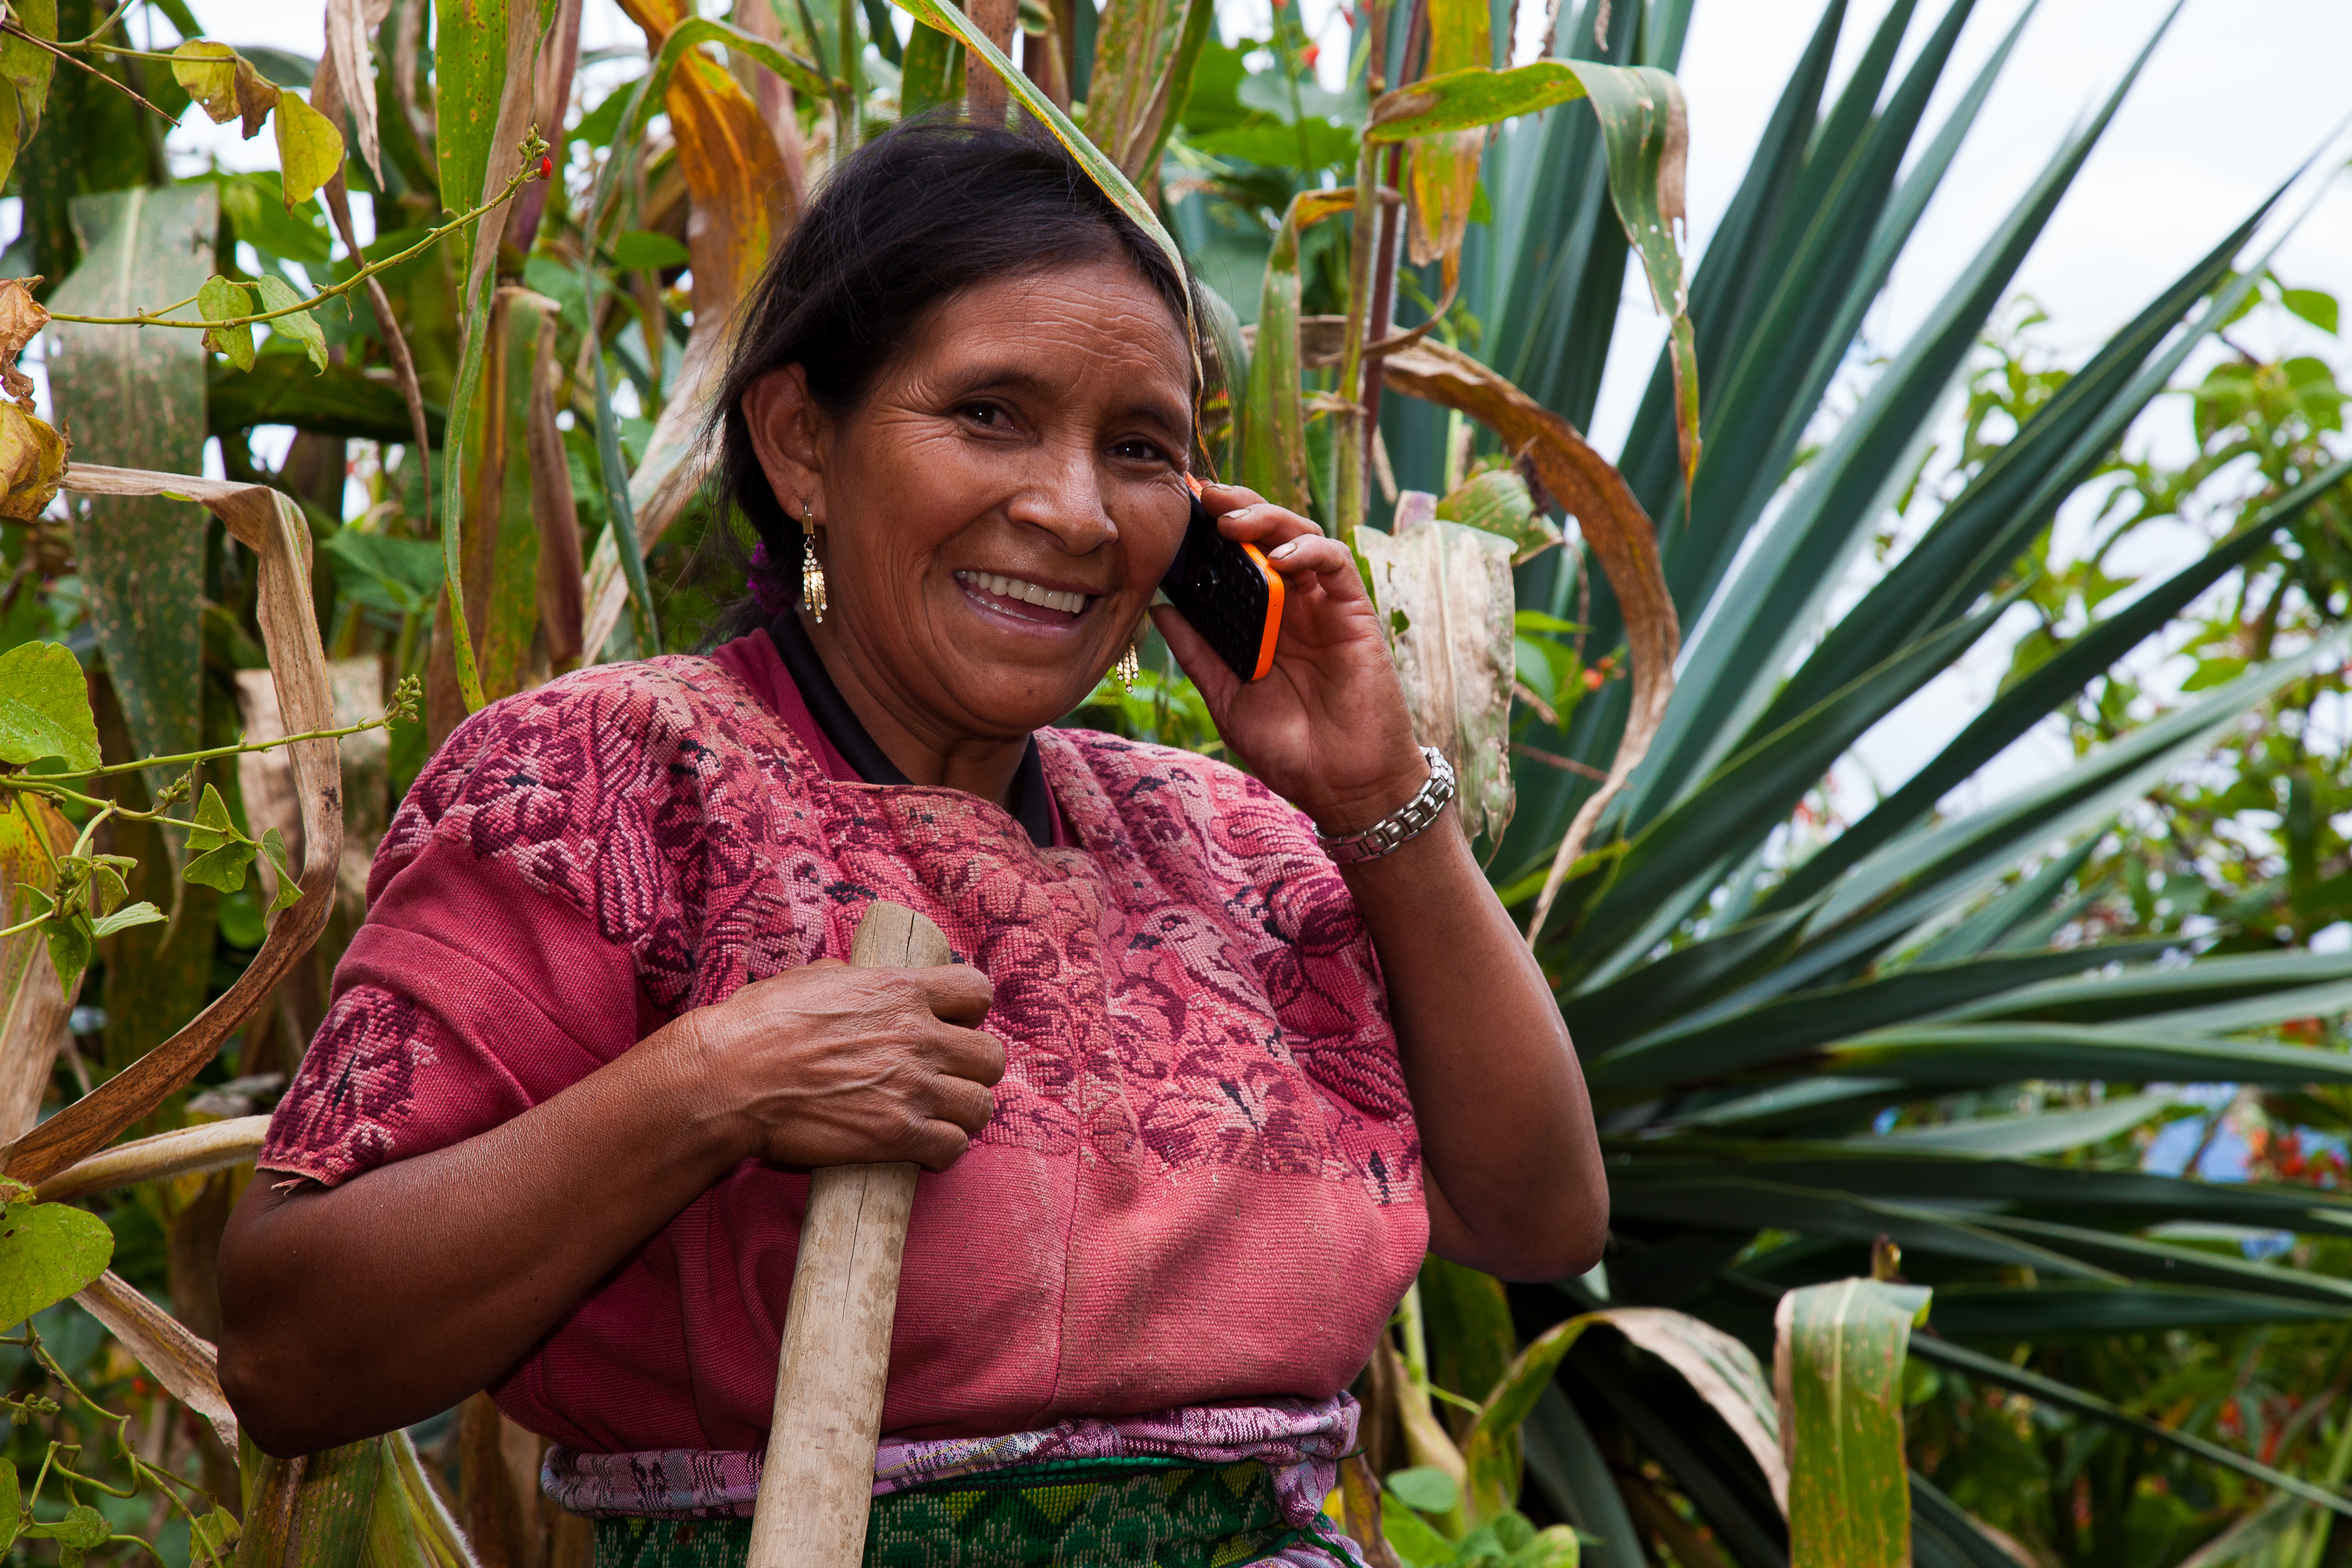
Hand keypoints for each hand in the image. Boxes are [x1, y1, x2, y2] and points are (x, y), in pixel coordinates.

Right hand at [676, 960, 1002, 1170]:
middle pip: (991, 1057)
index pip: (977, 991)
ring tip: (936, 1116)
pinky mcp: (895, 1135)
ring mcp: (911, 1088)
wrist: (728, 1079)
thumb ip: (856, 982)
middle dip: (972, 1069)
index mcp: (901, 990)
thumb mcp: (814, 979)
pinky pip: (953, 1146)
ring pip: (980, 1106)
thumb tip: (863, 983)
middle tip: (944, 1078)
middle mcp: (917, 1036)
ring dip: (962, 1113)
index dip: (969, 1012)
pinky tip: (921, 1146)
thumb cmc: (759, 1025)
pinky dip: (943, 1149)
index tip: (949, 1026)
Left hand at [1153, 483, 1426, 833]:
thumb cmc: (1290, 749)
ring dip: (1266, 519)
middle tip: (1200, 498)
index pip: (1236, 561)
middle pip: (1267, 535)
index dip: (1209, 533)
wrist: (1343, 786)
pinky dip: (1308, 550)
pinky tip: (1279, 555)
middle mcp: (1293, 606)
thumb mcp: (1227, 698)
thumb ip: (1198, 653)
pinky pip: (1335, 564)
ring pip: (1300, 536)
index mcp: (1261, 622)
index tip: (1176, 512)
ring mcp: (1324, 607)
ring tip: (1230, 521)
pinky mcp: (1355, 613)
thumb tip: (1158, 609)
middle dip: (1235, 508)